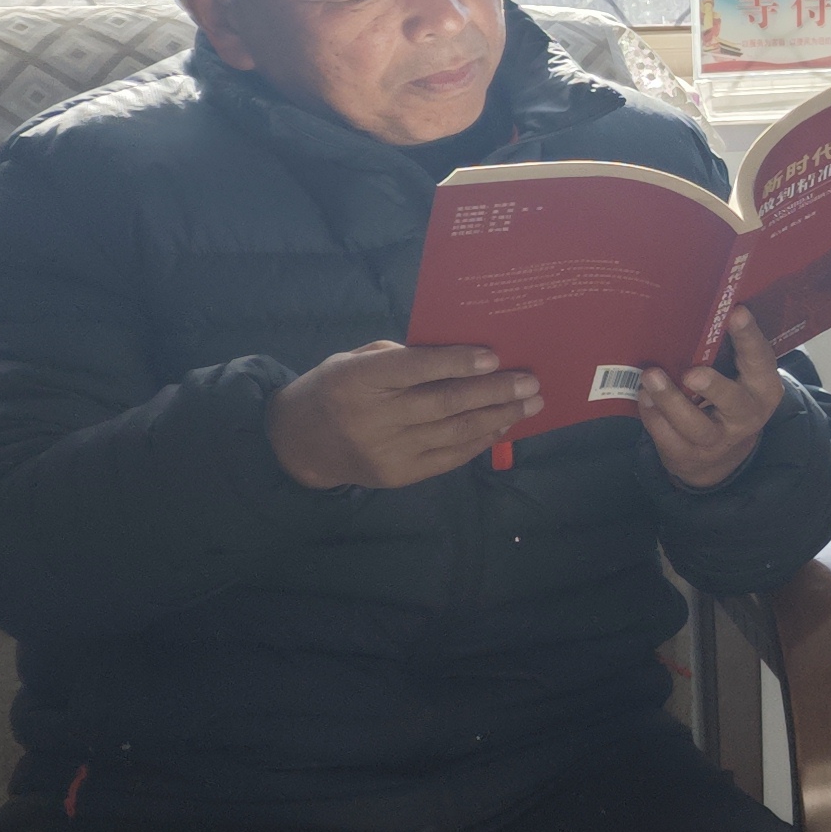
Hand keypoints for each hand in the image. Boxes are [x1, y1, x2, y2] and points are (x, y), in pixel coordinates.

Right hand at [270, 341, 540, 489]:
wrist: (299, 443)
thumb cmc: (336, 388)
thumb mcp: (354, 360)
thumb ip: (400, 356)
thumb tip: (461, 355)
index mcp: (356, 380)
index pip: (413, 368)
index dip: (455, 362)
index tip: (494, 356)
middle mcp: (371, 418)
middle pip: (443, 403)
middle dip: (494, 392)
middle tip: (531, 382)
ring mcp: (385, 451)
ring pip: (453, 432)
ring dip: (498, 417)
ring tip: (530, 403)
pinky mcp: (398, 476)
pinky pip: (449, 458)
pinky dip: (480, 440)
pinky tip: (502, 425)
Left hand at [640, 310, 787, 490]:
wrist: (721, 457)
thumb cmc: (727, 398)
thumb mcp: (739, 377)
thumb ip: (727, 351)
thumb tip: (702, 305)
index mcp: (763, 388)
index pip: (761, 360)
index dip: (749, 337)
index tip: (736, 312)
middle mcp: (746, 416)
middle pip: (734, 402)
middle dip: (713, 387)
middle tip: (692, 373)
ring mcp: (718, 439)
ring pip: (695, 424)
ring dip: (671, 401)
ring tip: (651, 377)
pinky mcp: (689, 455)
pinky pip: (669, 438)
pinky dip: (654, 417)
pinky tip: (644, 398)